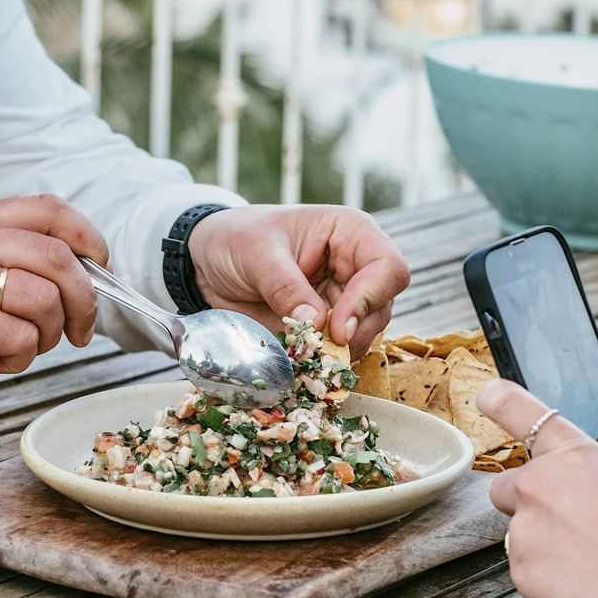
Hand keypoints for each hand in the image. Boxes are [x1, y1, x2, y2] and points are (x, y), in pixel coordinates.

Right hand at [0, 194, 104, 410]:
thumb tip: (72, 275)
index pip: (46, 208)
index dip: (87, 236)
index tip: (101, 266)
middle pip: (57, 257)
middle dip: (84, 300)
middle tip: (80, 331)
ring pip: (43, 302)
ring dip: (48, 337)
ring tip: (19, 349)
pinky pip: (18, 338)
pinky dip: (17, 359)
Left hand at [188, 205, 409, 357]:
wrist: (210, 261)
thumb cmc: (237, 238)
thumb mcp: (256, 253)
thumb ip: (285, 287)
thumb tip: (316, 324)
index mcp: (350, 233)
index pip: (387, 267)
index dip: (370, 299)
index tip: (338, 327)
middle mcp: (356, 267)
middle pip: (382, 307)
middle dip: (356, 334)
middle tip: (320, 354)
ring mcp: (343, 299)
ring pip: (366, 334)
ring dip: (340, 353)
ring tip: (305, 359)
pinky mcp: (326, 327)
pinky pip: (339, 350)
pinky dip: (324, 362)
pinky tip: (301, 364)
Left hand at [476, 380, 597, 597]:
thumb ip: (592, 491)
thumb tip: (587, 510)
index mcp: (572, 453)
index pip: (518, 410)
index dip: (499, 400)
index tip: (486, 396)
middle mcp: (538, 482)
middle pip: (506, 488)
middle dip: (526, 505)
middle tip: (568, 528)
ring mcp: (524, 526)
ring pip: (519, 535)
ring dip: (542, 545)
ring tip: (589, 564)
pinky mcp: (520, 568)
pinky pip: (527, 571)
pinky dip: (547, 579)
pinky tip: (583, 585)